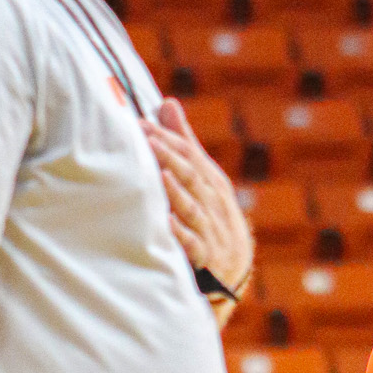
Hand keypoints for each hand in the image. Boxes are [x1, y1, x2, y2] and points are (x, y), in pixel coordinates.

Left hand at [143, 98, 253, 295]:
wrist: (232, 269)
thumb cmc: (209, 216)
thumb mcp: (202, 178)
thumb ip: (184, 144)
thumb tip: (167, 103)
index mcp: (211, 182)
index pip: (189, 155)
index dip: (166, 138)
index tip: (141, 124)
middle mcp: (213, 203)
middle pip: (191, 176)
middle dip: (169, 157)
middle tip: (145, 140)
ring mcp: (211, 231)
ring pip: (193, 207)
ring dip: (176, 191)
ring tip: (159, 173)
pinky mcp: (205, 259)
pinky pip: (193, 245)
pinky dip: (180, 234)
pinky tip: (165, 222)